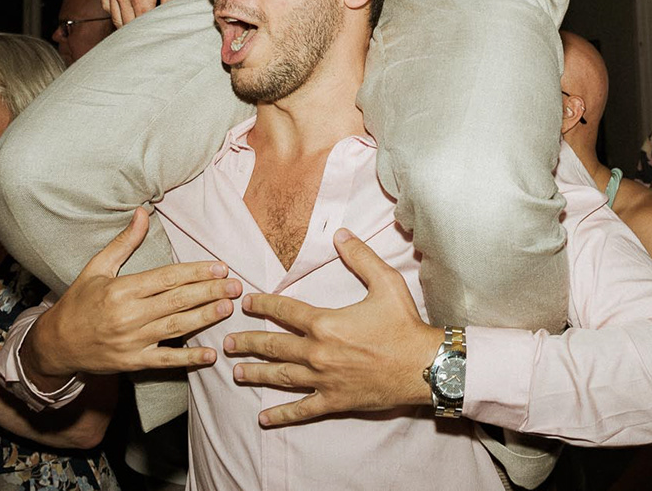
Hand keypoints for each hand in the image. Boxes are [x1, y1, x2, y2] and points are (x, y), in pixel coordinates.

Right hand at [28, 207, 237, 381]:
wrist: (54, 345)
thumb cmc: (77, 302)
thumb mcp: (96, 268)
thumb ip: (124, 242)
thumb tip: (142, 212)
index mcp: (121, 289)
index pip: (166, 278)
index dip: (196, 272)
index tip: (219, 267)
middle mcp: (128, 315)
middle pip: (177, 301)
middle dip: (209, 292)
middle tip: (235, 285)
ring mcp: (131, 341)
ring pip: (176, 328)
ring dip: (205, 318)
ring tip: (228, 308)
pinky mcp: (132, 363)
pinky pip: (165, 361)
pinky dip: (188, 358)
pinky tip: (210, 354)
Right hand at [101, 0, 178, 25]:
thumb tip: (170, 15)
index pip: (143, 24)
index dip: (152, 30)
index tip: (159, 31)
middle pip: (127, 25)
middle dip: (139, 30)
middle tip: (150, 31)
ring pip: (115, 18)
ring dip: (126, 23)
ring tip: (138, 24)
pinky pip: (106, 6)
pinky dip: (115, 11)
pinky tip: (126, 8)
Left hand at [223, 229, 437, 426]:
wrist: (423, 365)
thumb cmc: (404, 324)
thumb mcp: (385, 282)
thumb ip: (360, 257)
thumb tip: (340, 234)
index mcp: (325, 323)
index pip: (284, 311)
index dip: (263, 304)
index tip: (247, 302)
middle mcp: (317, 352)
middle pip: (273, 346)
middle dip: (248, 342)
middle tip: (228, 342)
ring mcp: (323, 379)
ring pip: (280, 376)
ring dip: (256, 374)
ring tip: (236, 372)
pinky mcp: (334, 400)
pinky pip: (301, 409)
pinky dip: (281, 414)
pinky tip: (263, 417)